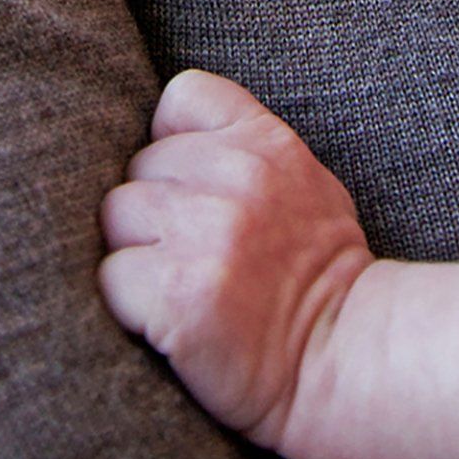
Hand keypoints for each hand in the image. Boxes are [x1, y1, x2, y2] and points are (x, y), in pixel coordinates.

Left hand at [99, 67, 373, 451]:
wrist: (346, 362)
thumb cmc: (321, 278)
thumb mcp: (306, 183)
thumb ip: (247, 150)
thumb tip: (168, 139)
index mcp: (267, 143)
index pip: (182, 97)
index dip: (174, 141)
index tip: (190, 186)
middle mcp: (238, 178)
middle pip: (139, 168)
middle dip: (153, 212)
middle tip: (190, 256)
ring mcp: (206, 234)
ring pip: (117, 216)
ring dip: (136, 255)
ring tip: (178, 286)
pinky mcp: (177, 293)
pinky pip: (111, 278)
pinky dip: (129, 304)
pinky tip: (168, 319)